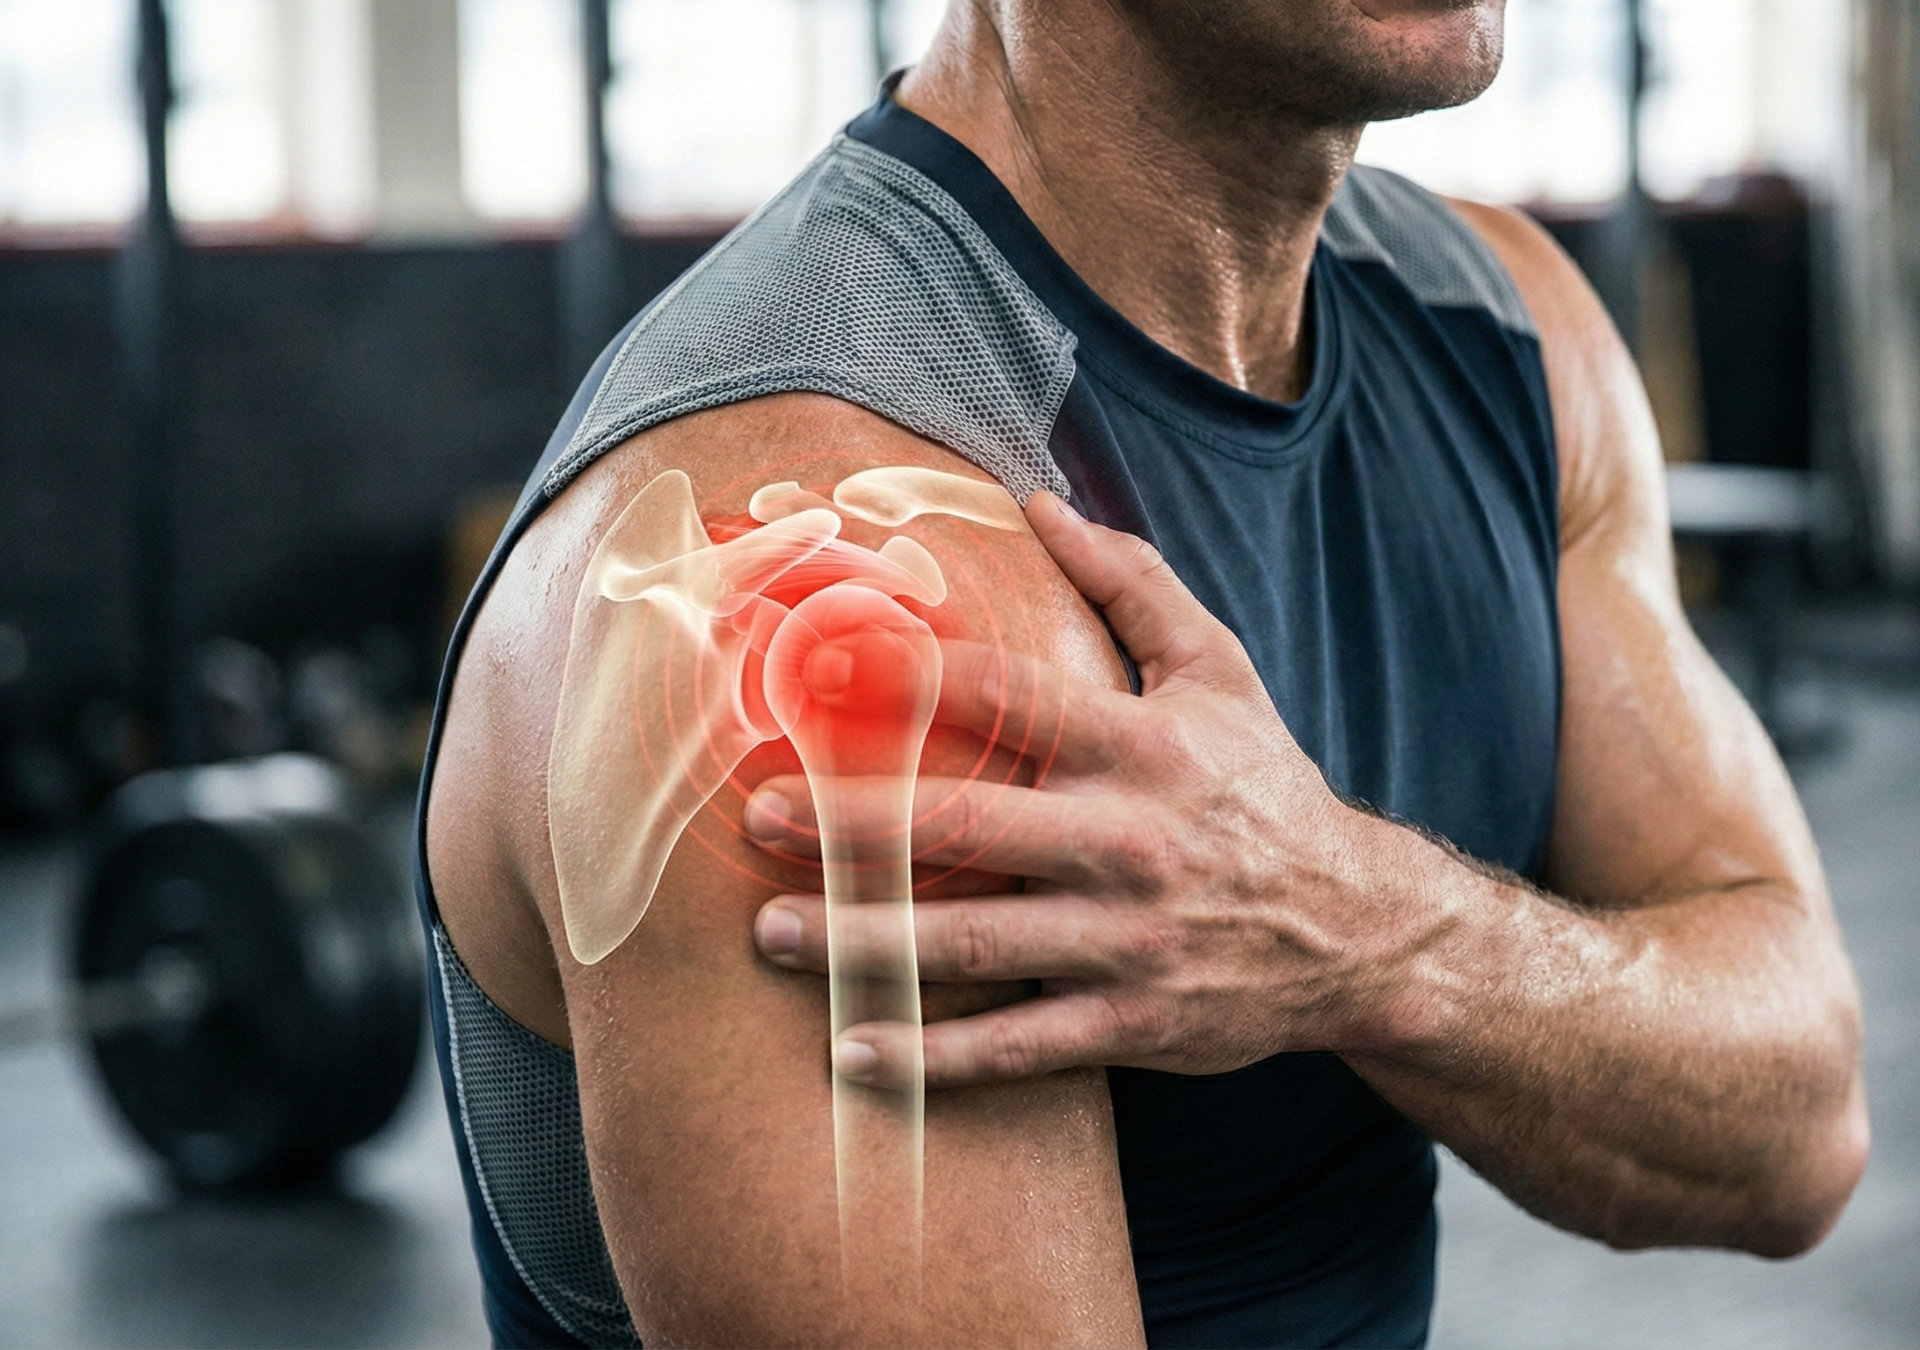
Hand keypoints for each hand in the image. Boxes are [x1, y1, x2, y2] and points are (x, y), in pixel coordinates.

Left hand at [743, 493, 1440, 1087]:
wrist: (1359, 929)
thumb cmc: (1260, 784)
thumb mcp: (1218, 670)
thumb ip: (1131, 583)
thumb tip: (1040, 502)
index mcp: (1141, 745)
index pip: (1011, 699)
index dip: (911, 680)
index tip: (816, 671)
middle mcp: (1129, 840)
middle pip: (969, 827)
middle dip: (854, 823)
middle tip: (758, 817)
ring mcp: (1129, 941)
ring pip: (977, 945)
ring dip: (865, 942)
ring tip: (770, 934)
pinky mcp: (1133, 1024)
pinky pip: (1022, 1046)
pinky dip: (936, 1058)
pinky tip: (852, 1051)